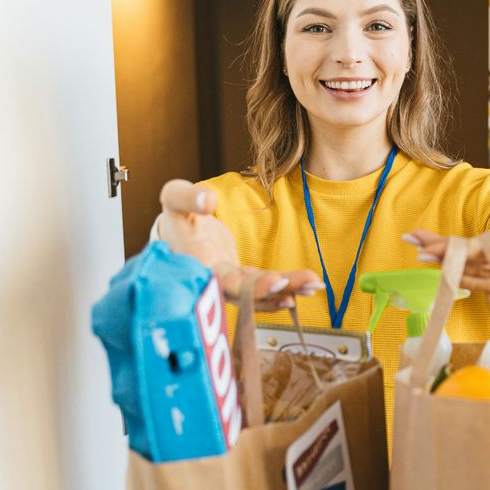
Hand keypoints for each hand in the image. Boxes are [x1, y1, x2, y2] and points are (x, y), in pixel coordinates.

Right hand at [158, 179, 323, 309]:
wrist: (175, 234)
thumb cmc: (176, 216)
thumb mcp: (173, 199)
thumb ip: (186, 197)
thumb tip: (207, 199)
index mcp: (199, 267)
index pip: (226, 283)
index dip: (251, 287)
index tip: (275, 282)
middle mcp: (216, 282)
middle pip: (249, 293)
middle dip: (277, 291)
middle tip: (303, 287)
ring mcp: (231, 284)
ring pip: (261, 293)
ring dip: (289, 291)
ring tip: (315, 286)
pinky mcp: (243, 280)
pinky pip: (266, 287)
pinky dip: (286, 287)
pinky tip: (308, 287)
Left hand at [402, 154, 489, 292]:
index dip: (459, 250)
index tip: (427, 248)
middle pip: (483, 262)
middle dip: (448, 258)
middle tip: (418, 248)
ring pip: (482, 275)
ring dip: (452, 268)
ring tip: (425, 253)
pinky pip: (488, 281)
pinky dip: (464, 274)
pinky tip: (445, 263)